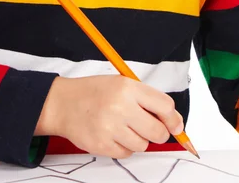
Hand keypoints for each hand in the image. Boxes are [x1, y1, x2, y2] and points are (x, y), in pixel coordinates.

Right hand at [35, 75, 183, 158]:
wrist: (63, 103)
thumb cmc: (93, 92)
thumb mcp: (120, 84)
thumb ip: (146, 99)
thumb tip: (174, 122)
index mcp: (127, 87)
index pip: (165, 106)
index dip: (174, 119)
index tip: (175, 125)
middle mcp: (120, 106)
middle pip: (159, 132)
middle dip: (157, 132)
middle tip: (146, 126)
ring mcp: (111, 127)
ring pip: (144, 145)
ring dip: (138, 139)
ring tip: (121, 126)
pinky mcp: (103, 145)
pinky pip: (127, 153)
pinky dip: (123, 146)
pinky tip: (111, 133)